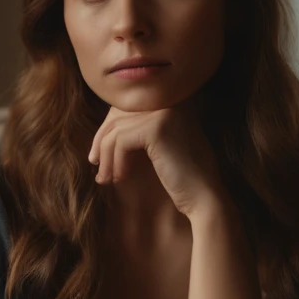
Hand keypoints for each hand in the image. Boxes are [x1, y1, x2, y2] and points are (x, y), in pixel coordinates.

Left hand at [87, 105, 225, 217]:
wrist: (204, 198)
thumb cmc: (181, 178)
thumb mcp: (158, 148)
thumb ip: (138, 131)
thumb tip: (102, 129)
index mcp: (172, 101)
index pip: (127, 106)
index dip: (108, 129)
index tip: (99, 154)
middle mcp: (169, 100)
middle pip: (118, 114)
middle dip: (101, 141)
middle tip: (95, 165)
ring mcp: (164, 111)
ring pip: (116, 130)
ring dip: (106, 157)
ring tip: (106, 179)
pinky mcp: (157, 128)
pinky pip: (120, 141)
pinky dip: (115, 162)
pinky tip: (121, 178)